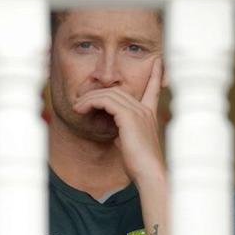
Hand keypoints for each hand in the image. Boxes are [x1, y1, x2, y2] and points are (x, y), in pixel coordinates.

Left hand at [72, 58, 164, 184]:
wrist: (149, 173)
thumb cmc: (140, 165)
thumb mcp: (132, 146)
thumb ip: (125, 135)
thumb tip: (116, 135)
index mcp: (149, 116)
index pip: (153, 89)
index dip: (155, 74)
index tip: (157, 61)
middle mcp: (145, 111)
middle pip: (118, 91)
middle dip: (97, 94)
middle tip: (80, 104)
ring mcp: (138, 112)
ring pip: (110, 94)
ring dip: (90, 99)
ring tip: (77, 108)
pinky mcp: (129, 116)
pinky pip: (106, 101)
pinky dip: (91, 103)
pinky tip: (81, 111)